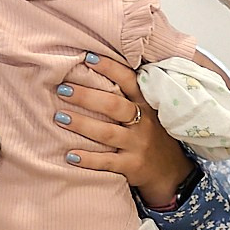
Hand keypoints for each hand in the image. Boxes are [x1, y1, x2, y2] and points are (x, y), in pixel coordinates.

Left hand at [54, 53, 195, 205]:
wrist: (170, 171)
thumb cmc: (150, 134)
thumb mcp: (148, 112)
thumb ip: (127, 95)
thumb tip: (92, 69)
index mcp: (146, 104)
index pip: (129, 81)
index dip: (110, 68)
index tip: (88, 58)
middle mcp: (143, 122)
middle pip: (114, 105)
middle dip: (87, 96)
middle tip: (62, 89)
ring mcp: (138, 145)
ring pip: (107, 133)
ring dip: (81, 124)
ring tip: (59, 117)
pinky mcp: (132, 166)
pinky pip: (107, 162)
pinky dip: (88, 159)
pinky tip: (70, 155)